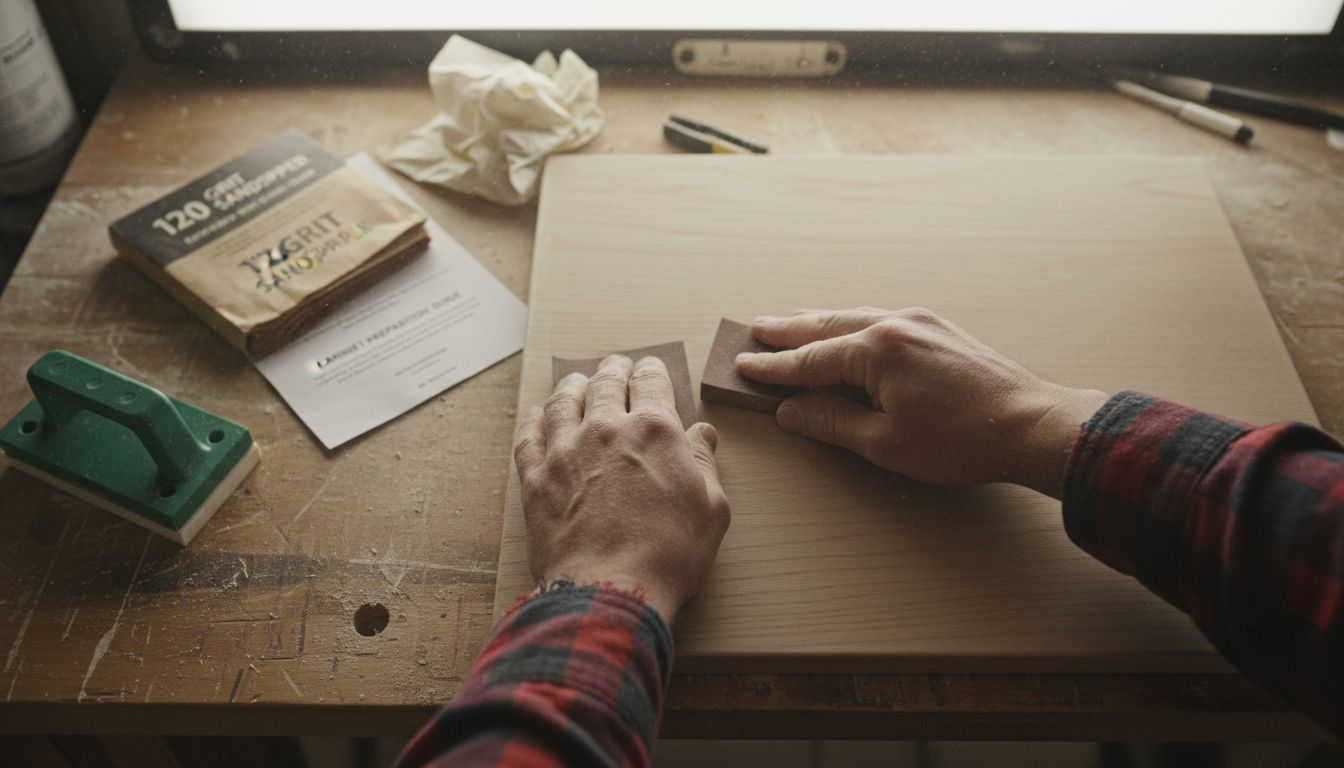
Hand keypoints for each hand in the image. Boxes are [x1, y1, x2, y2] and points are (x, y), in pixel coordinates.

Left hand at [513, 355, 730, 623]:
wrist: (610, 589)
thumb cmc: (669, 554)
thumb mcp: (711, 508)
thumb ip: (704, 463)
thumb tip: (702, 434)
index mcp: (654, 430)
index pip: (651, 381)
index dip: (651, 370)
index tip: (650, 369)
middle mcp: (606, 429)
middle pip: (605, 383)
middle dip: (613, 370)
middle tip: (615, 366)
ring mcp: (565, 452)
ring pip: (563, 402)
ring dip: (572, 386)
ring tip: (576, 382)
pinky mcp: (536, 479)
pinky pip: (528, 437)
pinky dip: (533, 421)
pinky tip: (537, 417)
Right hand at [735, 308, 1108, 496]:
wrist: (1032, 425)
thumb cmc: (961, 440)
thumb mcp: (884, 443)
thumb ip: (831, 422)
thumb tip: (791, 412)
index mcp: (876, 350)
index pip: (809, 359)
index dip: (773, 367)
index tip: (744, 365)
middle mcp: (894, 324)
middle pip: (827, 325)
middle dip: (789, 330)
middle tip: (756, 329)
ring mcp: (920, 322)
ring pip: (854, 316)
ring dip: (820, 322)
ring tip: (792, 323)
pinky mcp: (939, 329)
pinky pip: (880, 319)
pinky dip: (852, 324)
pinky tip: (847, 331)